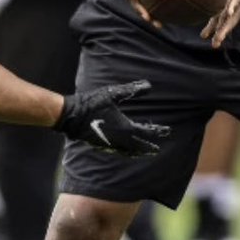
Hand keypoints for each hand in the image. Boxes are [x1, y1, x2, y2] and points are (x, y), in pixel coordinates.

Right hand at [54, 80, 170, 156]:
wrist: (71, 116)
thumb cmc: (92, 103)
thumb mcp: (113, 94)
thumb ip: (132, 89)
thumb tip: (149, 85)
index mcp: (125, 127)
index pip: (147, 131)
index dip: (158, 131)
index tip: (167, 131)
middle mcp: (120, 139)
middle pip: (139, 146)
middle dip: (149, 146)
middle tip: (157, 149)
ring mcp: (110, 143)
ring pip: (128, 151)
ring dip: (137, 152)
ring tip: (143, 153)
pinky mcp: (101, 144)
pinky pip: (118, 151)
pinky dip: (126, 152)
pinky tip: (124, 151)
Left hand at [201, 0, 239, 47]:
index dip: (234, 2)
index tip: (228, 12)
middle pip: (237, 12)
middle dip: (228, 26)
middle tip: (218, 39)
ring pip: (232, 18)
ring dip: (223, 31)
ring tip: (213, 43)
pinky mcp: (235, 3)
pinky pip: (226, 16)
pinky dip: (217, 25)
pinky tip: (206, 35)